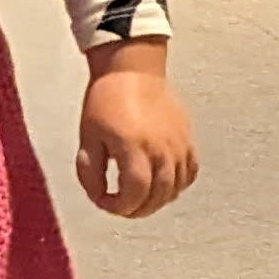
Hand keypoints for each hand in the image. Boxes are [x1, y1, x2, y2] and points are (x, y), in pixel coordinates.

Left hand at [78, 46, 196, 219]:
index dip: (118, 206)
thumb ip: (90, 171)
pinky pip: (190, 172)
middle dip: (137, 209)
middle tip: (122, 207)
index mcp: (132, 146)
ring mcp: (178, 144)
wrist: (131, 69)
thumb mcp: (88, 137)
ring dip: (157, 201)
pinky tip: (161, 184)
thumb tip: (98, 194)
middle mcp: (160, 148)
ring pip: (176, 188)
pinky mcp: (187, 138)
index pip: (134, 193)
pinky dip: (177, 185)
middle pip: (157, 196)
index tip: (105, 202)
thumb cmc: (106, 100)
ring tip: (140, 198)